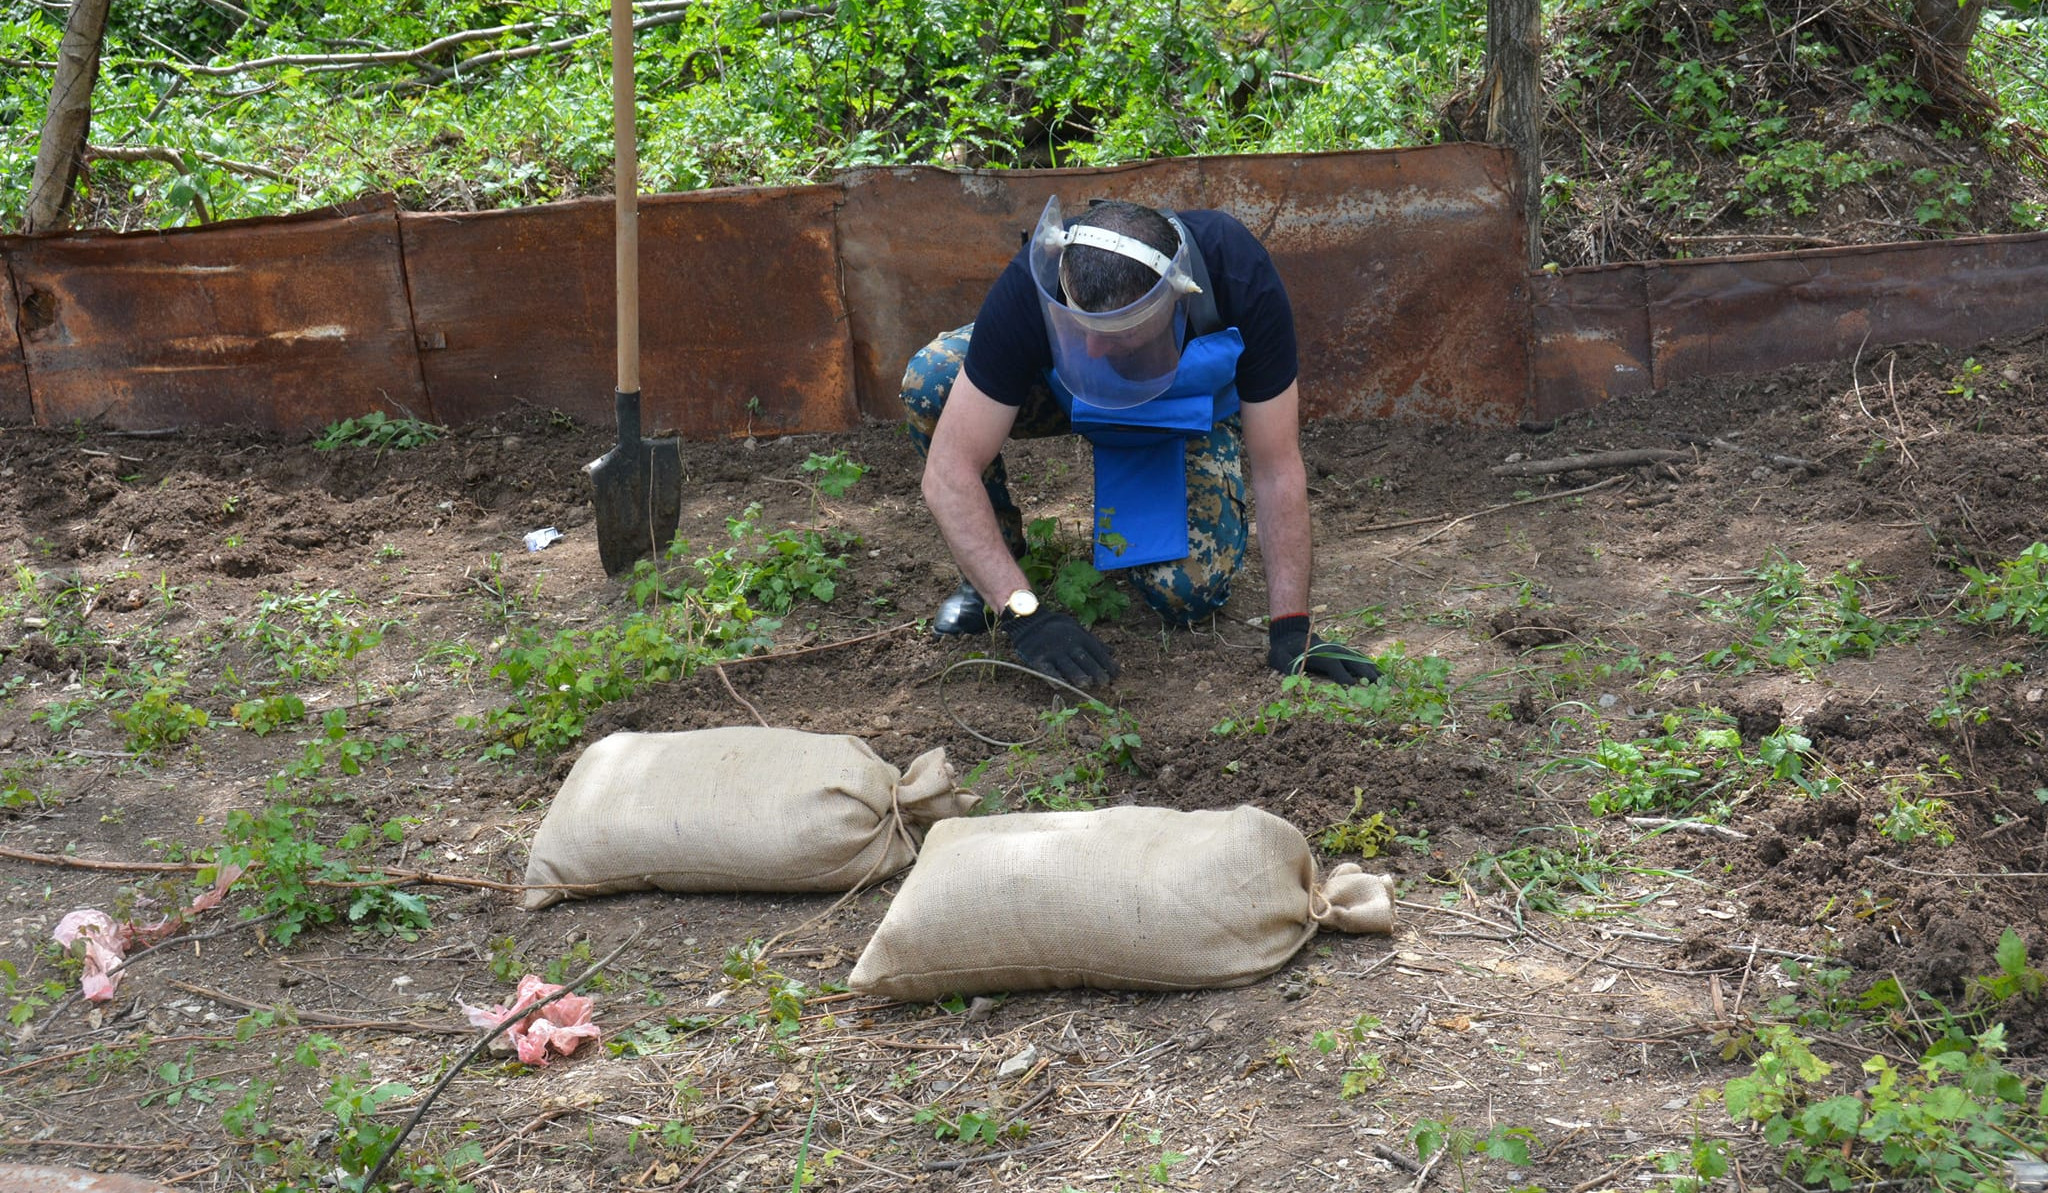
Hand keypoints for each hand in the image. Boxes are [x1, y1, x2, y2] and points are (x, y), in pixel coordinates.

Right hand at [1003, 609, 1117, 687]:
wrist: (1030, 620)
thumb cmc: (1057, 627)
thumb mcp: (1077, 629)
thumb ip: (1094, 642)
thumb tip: (1113, 653)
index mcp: (1079, 637)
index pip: (1096, 651)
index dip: (1107, 663)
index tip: (1117, 674)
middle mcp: (1067, 644)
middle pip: (1084, 659)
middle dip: (1096, 671)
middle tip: (1105, 683)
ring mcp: (1053, 652)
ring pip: (1068, 666)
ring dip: (1078, 676)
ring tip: (1088, 684)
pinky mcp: (1038, 659)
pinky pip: (1047, 670)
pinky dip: (1054, 678)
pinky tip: (1061, 686)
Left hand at [1267, 614, 1379, 684]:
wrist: (1290, 635)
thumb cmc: (1285, 651)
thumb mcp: (1280, 658)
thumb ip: (1287, 667)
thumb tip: (1294, 679)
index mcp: (1319, 654)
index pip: (1334, 665)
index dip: (1343, 676)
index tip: (1354, 688)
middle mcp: (1332, 650)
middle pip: (1351, 661)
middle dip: (1364, 673)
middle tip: (1377, 685)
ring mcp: (1339, 649)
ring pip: (1358, 659)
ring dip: (1370, 668)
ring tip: (1384, 680)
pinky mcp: (1342, 651)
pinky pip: (1358, 657)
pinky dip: (1368, 664)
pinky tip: (1378, 672)